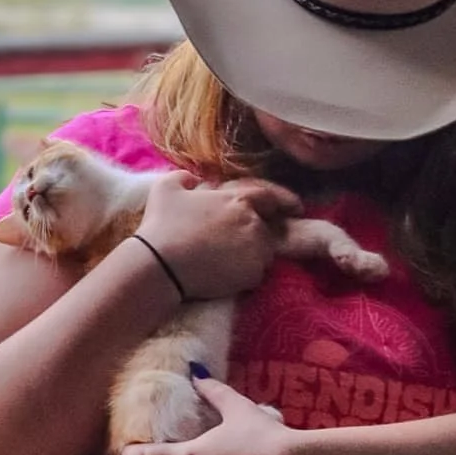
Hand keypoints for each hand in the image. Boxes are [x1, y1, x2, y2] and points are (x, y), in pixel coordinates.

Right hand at [135, 171, 299, 300]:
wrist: (160, 265)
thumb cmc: (162, 225)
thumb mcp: (165, 188)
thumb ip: (184, 178)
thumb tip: (194, 179)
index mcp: (238, 199)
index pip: (270, 196)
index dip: (283, 201)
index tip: (295, 207)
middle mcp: (253, 222)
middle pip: (264, 229)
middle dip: (254, 235)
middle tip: (234, 245)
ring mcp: (255, 250)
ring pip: (263, 253)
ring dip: (250, 255)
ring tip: (225, 262)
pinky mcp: (253, 275)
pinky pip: (255, 274)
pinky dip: (244, 275)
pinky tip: (223, 276)